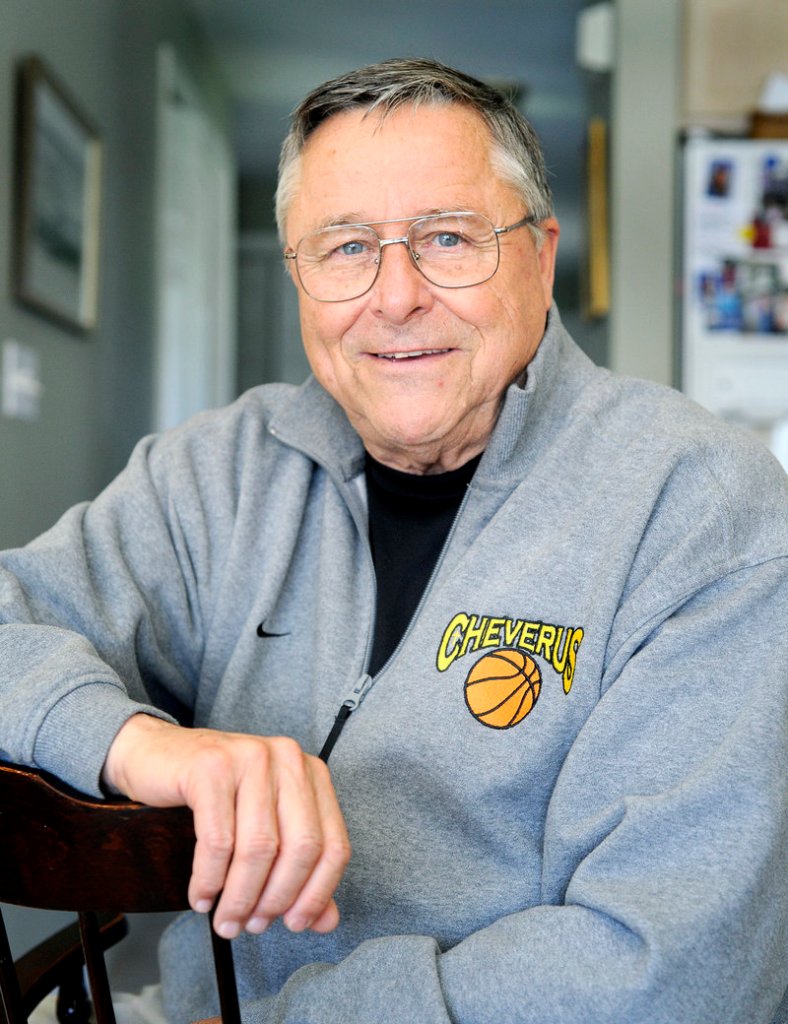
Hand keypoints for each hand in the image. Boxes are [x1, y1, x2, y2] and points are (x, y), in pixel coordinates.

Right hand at [102, 715, 350, 937]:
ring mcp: (251, 758)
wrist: (156, 755)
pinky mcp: (211, 767)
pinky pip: (217, 840)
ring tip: (226, 921)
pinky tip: (201, 897)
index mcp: (311, 773)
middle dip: (276, 899)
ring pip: (259, 847)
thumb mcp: (263, 826)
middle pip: (301, 847)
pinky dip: (209, 879)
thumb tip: (326, 921)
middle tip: (251, 926)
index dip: (317, 893)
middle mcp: (288, 759)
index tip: (294, 924)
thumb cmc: (215, 794)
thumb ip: (299, 871)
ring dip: (240, 897)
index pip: (334, 845)